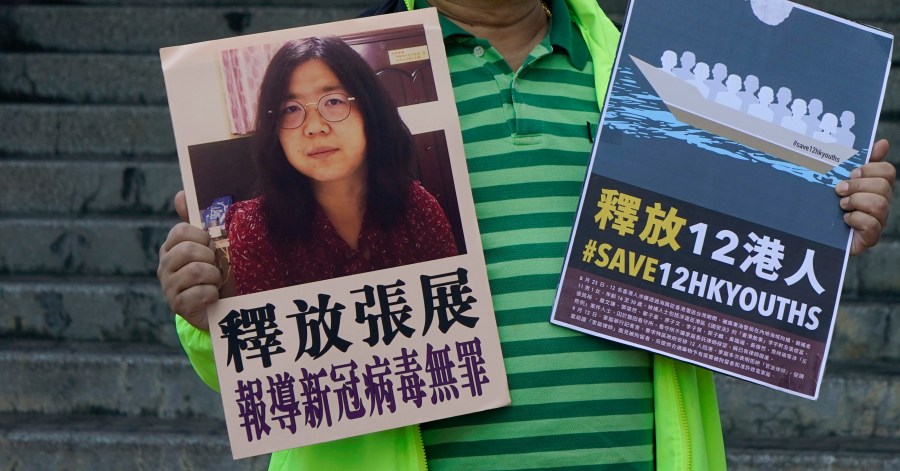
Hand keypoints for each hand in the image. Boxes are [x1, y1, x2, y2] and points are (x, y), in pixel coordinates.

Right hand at [157, 191, 221, 329]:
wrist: (215, 308)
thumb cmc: (211, 271)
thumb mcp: (206, 246)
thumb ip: (195, 221)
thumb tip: (181, 194)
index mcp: (171, 248)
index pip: (180, 231)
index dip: (201, 236)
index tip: (210, 245)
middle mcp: (165, 266)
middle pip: (188, 251)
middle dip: (210, 257)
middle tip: (216, 266)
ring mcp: (169, 287)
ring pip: (196, 271)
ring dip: (214, 276)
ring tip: (216, 281)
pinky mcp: (178, 306)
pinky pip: (200, 294)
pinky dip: (212, 294)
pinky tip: (213, 296)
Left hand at [836, 139, 894, 255]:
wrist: (814, 233)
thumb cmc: (828, 203)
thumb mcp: (837, 179)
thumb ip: (857, 161)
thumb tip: (882, 143)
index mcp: (876, 187)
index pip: (887, 171)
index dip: (870, 169)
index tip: (852, 172)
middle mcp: (881, 203)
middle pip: (883, 186)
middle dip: (858, 186)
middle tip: (839, 190)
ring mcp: (878, 221)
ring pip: (879, 204)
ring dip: (855, 202)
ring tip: (841, 205)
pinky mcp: (871, 237)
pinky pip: (872, 225)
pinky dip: (856, 219)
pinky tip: (845, 219)